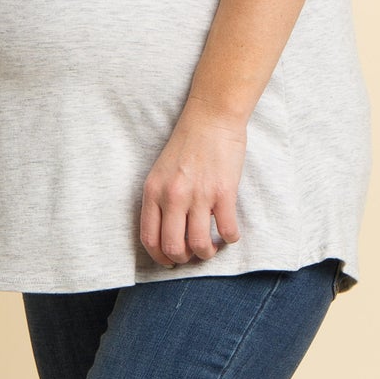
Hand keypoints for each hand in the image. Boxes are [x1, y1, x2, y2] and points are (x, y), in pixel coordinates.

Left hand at [140, 98, 245, 269]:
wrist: (212, 118)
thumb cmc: (187, 144)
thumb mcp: (161, 171)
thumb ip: (159, 199)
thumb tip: (166, 231)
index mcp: (153, 192)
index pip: (149, 238)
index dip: (160, 257)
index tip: (170, 261)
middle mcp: (172, 197)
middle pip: (173, 248)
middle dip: (184, 258)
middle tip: (193, 253)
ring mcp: (198, 196)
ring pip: (199, 245)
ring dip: (207, 253)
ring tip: (212, 246)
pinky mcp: (223, 193)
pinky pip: (226, 230)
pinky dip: (230, 239)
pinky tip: (230, 234)